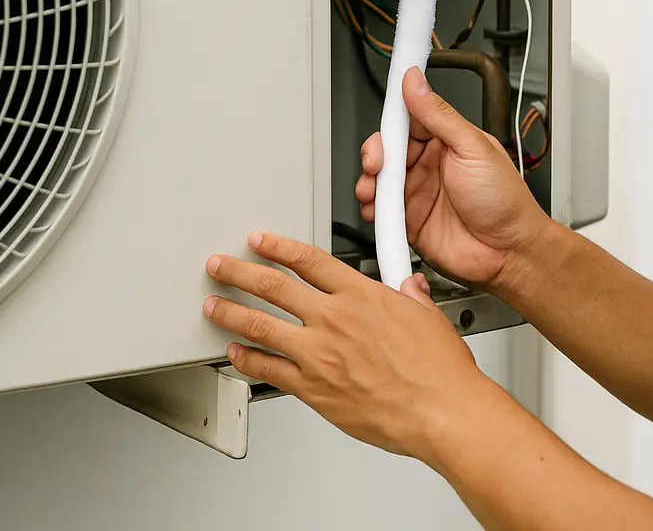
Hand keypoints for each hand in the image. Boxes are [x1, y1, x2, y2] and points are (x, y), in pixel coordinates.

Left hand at [204, 231, 496, 457]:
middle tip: (220, 266)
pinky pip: (267, 370)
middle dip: (239, 272)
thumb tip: (406, 288)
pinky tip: (235, 353)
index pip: (308, 260)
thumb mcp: (428, 317)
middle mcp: (334, 319)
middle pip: (273, 286)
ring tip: (213, 305)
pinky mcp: (312, 388)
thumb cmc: (438, 371)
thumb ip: (408, 297)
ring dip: (230, 312)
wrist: (439, 411)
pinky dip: (246, 360)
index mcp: (360, 295)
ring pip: (260, 325)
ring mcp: (318, 354)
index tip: (260, 242)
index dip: (277, 247)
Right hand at [357, 67, 550, 290]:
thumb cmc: (504, 201)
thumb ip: (439, 115)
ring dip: (369, 181)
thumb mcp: (472, 148)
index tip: (383, 114)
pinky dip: (372, 208)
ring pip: (379, 179)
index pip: (410, 119)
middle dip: (375, 153)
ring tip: (374, 188)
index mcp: (446, 141)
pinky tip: (377, 209)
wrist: (509, 252)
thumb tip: (416, 82)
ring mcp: (418, 192)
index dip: (393, 118)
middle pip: (388, 149)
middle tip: (378, 163)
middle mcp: (429, 164)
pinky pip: (380, 210)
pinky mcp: (408, 220)